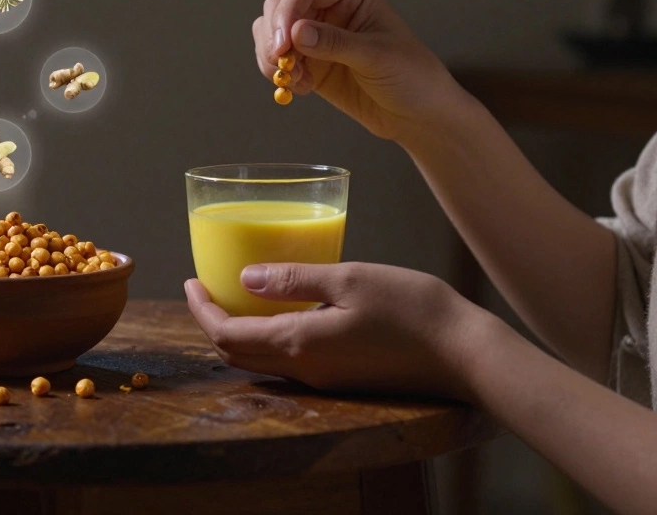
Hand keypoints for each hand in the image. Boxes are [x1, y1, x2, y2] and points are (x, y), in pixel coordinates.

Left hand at [184, 262, 485, 399]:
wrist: (466, 355)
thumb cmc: (413, 310)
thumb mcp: (348, 279)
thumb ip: (294, 280)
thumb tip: (245, 279)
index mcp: (298, 345)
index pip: (226, 336)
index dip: (200, 310)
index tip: (190, 281)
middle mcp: (305, 370)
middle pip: (237, 355)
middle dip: (212, 322)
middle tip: (206, 288)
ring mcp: (324, 378)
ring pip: (262, 362)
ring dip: (239, 333)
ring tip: (237, 296)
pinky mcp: (343, 378)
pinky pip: (288, 362)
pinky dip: (268, 339)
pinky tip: (280, 312)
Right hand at [253, 0, 470, 145]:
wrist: (418, 115)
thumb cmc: (412, 77)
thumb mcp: (377, 57)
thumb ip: (335, 43)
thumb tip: (296, 33)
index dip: (287, 11)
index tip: (283, 44)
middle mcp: (330, 10)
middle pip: (280, 6)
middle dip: (274, 35)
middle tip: (281, 65)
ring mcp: (317, 38)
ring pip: (272, 33)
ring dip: (272, 57)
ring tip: (295, 80)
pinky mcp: (310, 64)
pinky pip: (277, 60)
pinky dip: (278, 74)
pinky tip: (301, 89)